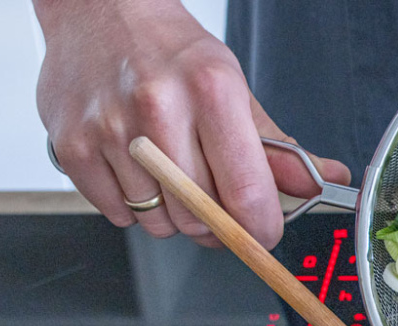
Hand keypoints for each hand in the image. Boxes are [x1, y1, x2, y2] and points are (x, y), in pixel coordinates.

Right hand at [34, 0, 348, 248]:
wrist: (100, 8)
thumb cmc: (171, 51)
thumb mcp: (235, 89)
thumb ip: (279, 149)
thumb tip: (324, 183)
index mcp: (211, 91)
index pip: (246, 193)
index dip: (261, 228)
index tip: (264, 231)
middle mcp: (159, 106)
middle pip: (200, 217)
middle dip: (216, 224)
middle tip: (215, 202)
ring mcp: (111, 128)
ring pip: (158, 221)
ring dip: (172, 216)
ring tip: (170, 174)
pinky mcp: (73, 145)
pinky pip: (116, 213)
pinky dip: (131, 206)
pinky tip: (136, 170)